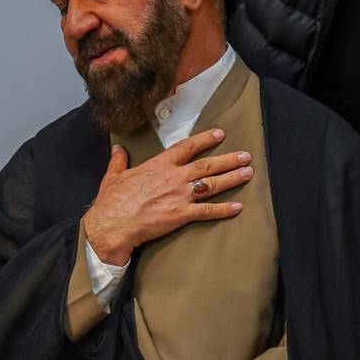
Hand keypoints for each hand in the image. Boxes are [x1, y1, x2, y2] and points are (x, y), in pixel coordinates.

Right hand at [83, 128, 252, 265]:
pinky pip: (208, 211)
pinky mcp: (182, 215)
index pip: (186, 147)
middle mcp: (174, 177)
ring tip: (248, 173)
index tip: (219, 134)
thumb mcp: (113, 176)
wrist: (112, 224)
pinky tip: (238, 207)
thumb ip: (119, 161)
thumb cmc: (111, 202)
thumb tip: (118, 149)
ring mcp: (180, 196)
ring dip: (232, 178)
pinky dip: (224, 209)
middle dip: (229, 159)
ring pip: (212, 184)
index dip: (205, 139)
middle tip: (245, 156)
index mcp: (158, 165)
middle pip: (207, 165)